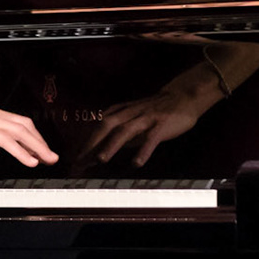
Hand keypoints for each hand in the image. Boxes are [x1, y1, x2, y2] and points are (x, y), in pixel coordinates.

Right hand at [0, 84, 57, 167]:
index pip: (15, 125)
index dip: (30, 137)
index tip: (38, 150)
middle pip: (24, 126)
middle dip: (39, 142)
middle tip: (50, 156)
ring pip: (20, 132)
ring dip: (37, 146)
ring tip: (47, 159)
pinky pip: (6, 140)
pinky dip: (21, 151)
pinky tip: (30, 160)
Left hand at [81, 72, 216, 167]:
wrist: (183, 96)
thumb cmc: (156, 110)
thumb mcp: (134, 118)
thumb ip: (119, 133)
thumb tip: (100, 151)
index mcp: (122, 111)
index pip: (99, 126)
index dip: (86, 141)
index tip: (74, 159)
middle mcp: (131, 113)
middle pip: (107, 126)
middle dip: (92, 143)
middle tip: (81, 160)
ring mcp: (146, 118)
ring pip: (126, 130)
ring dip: (112, 145)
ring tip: (101, 159)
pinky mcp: (162, 124)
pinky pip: (151, 138)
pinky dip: (143, 150)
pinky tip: (137, 163)